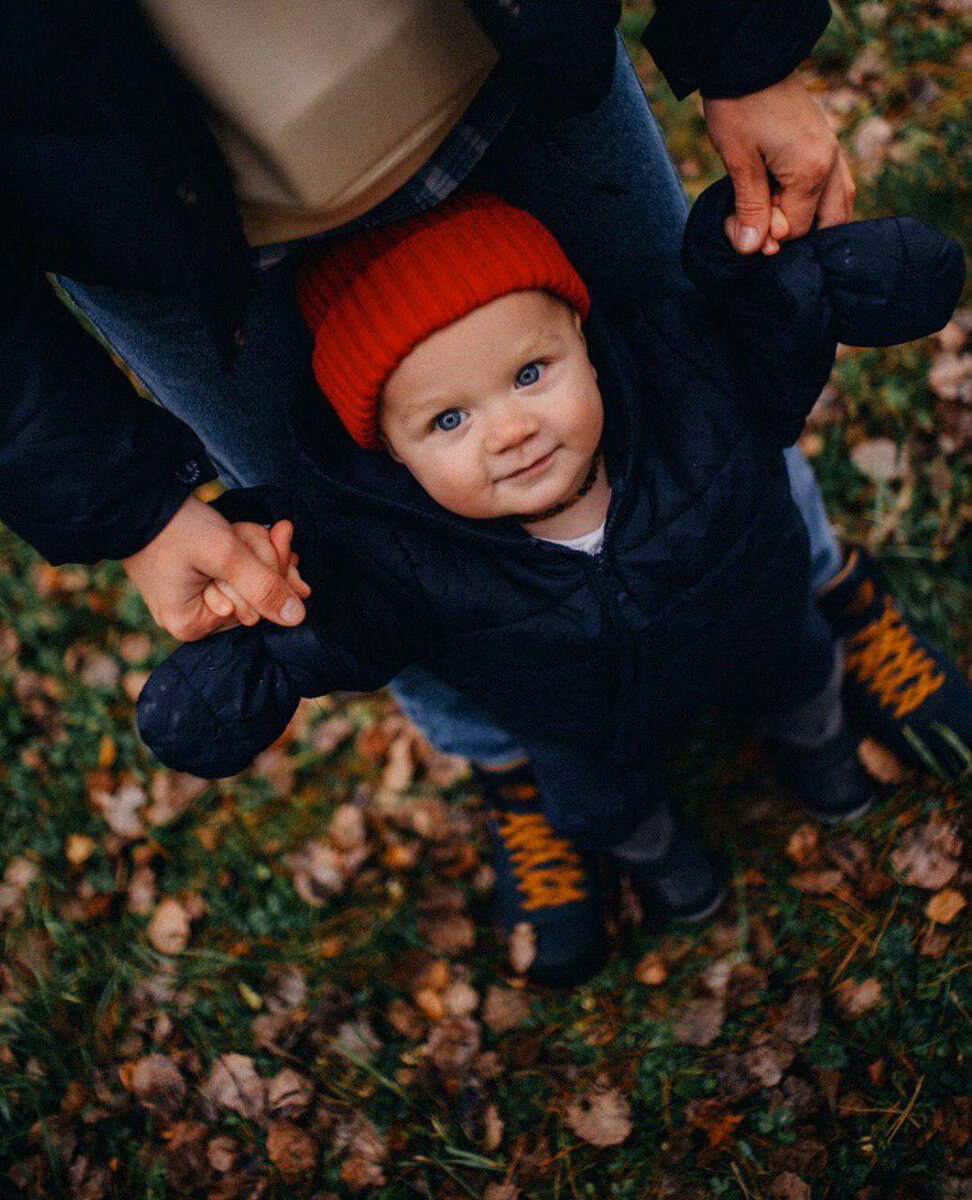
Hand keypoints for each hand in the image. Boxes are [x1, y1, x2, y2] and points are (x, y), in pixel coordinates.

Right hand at [121, 495, 309, 641]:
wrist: (133, 499)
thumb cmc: (174, 528)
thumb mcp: (224, 553)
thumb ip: (263, 586)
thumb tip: (297, 618)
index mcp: (194, 625)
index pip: (260, 608)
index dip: (276, 571)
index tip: (283, 533)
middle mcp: (192, 622)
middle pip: (253, 596)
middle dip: (263, 557)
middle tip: (268, 526)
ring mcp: (192, 603)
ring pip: (245, 581)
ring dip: (252, 549)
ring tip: (236, 526)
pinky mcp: (192, 583)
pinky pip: (231, 572)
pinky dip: (239, 549)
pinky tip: (234, 531)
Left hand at [703, 72, 855, 254]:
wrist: (751, 60)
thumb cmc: (739, 108)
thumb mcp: (739, 161)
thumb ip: (750, 207)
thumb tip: (752, 249)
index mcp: (812, 171)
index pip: (795, 229)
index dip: (766, 235)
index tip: (739, 225)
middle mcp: (831, 163)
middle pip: (830, 223)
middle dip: (798, 235)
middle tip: (764, 228)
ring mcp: (834, 151)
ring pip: (839, 204)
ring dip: (813, 220)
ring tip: (778, 218)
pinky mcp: (827, 143)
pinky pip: (837, 184)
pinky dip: (821, 202)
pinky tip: (795, 203)